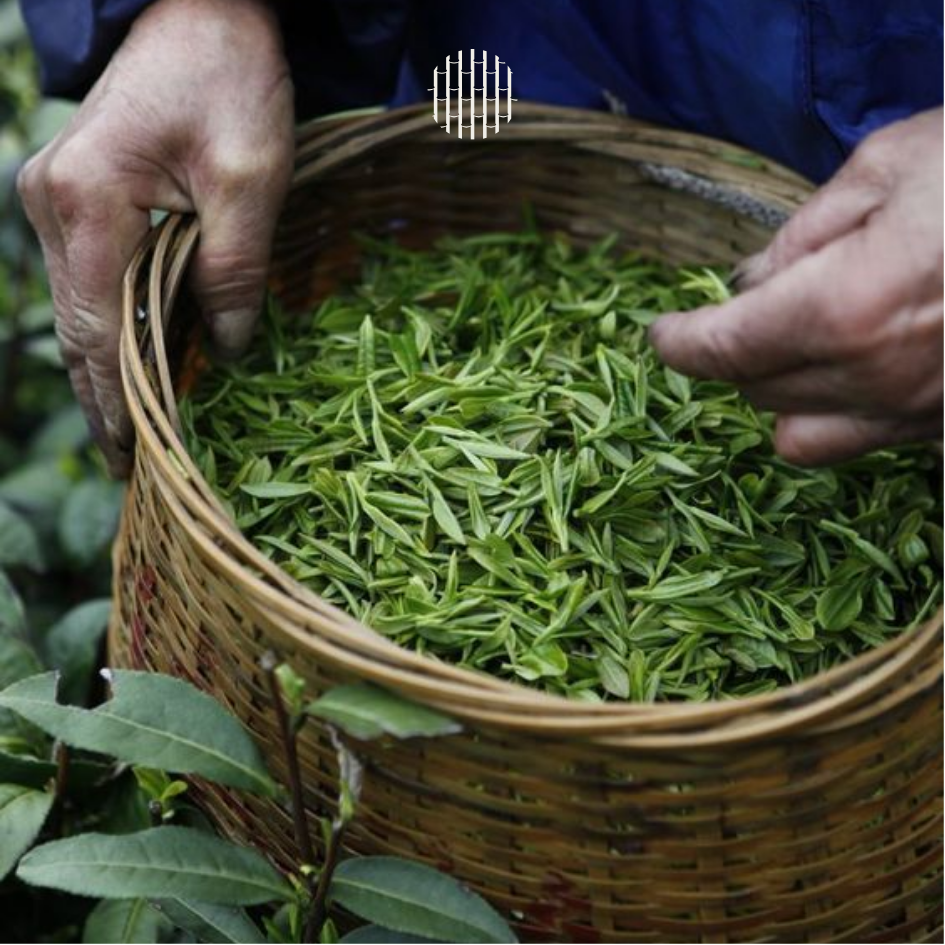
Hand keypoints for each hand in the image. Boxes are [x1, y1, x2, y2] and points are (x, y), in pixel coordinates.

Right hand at [17, 0, 294, 474]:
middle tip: (132, 466)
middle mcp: (54, 204)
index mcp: (89, 201)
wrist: (201, 9)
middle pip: (79, 328)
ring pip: (82, 308)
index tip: (132, 459)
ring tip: (137, 433)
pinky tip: (139, 365)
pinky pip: (94, 280)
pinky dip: (116, 327)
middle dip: (106, 399)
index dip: (116, 402)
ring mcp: (58, 199)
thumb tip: (223, 348)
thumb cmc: (230, 80)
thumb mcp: (249, 179)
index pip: (97, 330)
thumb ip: (234, 269)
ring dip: (110, 369)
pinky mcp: (79, 195)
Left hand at [649, 108, 942, 465]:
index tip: (663, 333)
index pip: (722, 350)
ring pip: (800, 436)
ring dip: (777, 394)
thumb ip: (803, 233)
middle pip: (754, 391)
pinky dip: (838, 415)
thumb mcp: (891, 165)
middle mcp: (876, 376)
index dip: (679, 344)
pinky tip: (853, 369)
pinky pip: (865, 443)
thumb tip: (750, 279)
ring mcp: (920, 411)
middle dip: (729, 355)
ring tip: (793, 346)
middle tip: (743, 311)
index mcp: (845, 306)